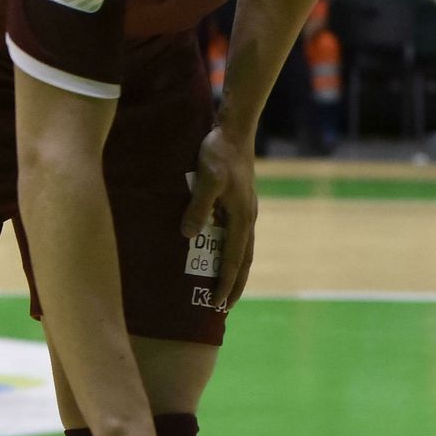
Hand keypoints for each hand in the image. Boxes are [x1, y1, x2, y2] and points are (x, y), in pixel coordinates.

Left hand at [182, 125, 256, 310]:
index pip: (233, 260)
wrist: (235, 130)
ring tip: (225, 286)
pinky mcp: (241, 202)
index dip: (226, 283)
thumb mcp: (206, 179)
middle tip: (225, 305)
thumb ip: (198, 208)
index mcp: (241, 218)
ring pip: (243, 249)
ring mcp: (246, 210)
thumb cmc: (219, 152)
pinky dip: (231, 251)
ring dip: (235, 270)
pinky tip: (219, 252)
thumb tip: (188, 236)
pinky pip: (238, 235)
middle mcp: (247, 218)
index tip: (219, 304)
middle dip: (235, 284)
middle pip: (244, 260)